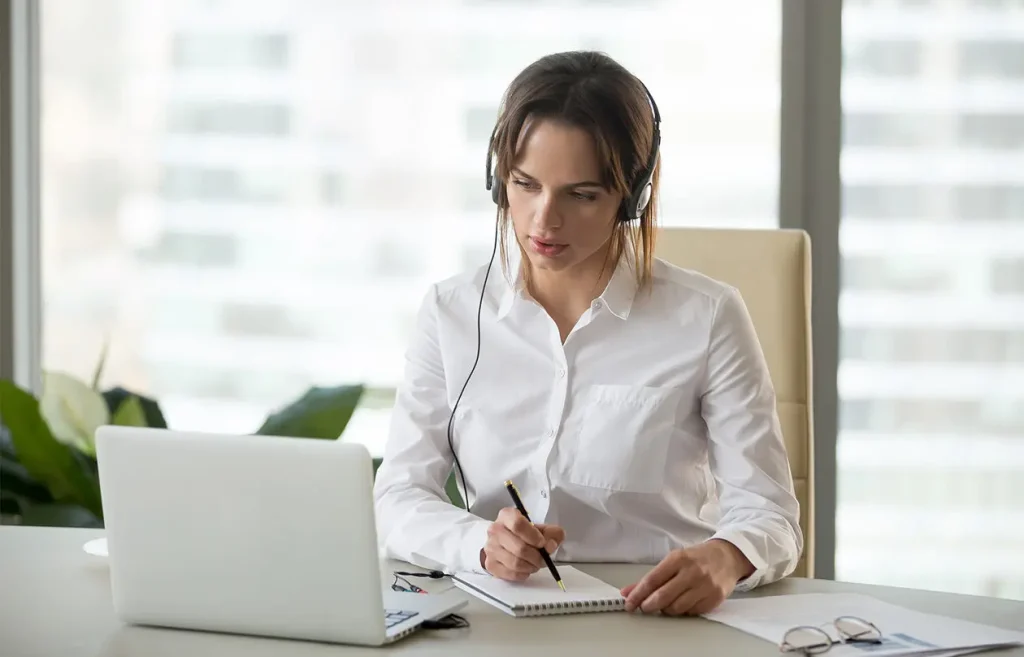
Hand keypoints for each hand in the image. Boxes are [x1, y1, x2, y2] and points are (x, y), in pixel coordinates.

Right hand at [480, 507, 564, 581]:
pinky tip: (525, 568)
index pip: (518, 525)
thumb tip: (551, 545)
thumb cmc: (525, 534)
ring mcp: (490, 548)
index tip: (542, 543)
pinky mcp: (490, 564)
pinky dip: (523, 574)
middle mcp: (495, 530)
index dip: (533, 536)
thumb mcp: (542, 528)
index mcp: (507, 515)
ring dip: (530, 566)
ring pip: (515, 563)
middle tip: (543, 558)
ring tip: (535, 563)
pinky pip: (510, 573)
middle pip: (519, 548)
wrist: (505, 542)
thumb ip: (552, 534)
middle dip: (536, 556)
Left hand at [620, 539, 753, 615]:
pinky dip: (683, 611)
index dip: (638, 594)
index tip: (629, 603)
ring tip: (664, 604)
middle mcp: (692, 572)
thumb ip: (651, 577)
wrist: (728, 556)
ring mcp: (705, 586)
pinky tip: (681, 604)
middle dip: (649, 605)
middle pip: (663, 596)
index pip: (652, 580)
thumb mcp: (674, 560)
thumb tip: (627, 592)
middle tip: (644, 607)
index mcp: (678, 559)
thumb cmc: (697, 558)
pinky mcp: (715, 598)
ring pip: (677, 608)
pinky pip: (692, 612)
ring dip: (666, 610)